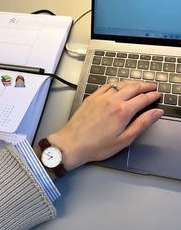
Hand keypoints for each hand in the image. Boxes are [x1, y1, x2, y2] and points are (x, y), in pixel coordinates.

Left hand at [47, 81, 162, 170]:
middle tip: (152, 86)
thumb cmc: (97, 146)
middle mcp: (112, 100)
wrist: (72, 143)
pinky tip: (119, 85)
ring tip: (139, 84)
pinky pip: (107, 85)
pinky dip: (117, 83)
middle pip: (134, 87)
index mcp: (123, 111)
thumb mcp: (124, 139)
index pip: (143, 98)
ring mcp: (101, 97)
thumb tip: (156, 113)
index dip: (152, 95)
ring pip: (121, 84)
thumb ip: (142, 124)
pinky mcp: (92, 97)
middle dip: (145, 85)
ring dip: (132, 83)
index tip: (157, 95)